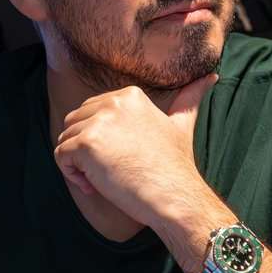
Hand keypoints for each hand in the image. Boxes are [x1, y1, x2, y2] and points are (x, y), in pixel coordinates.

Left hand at [54, 73, 217, 226]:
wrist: (175, 196)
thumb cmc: (176, 167)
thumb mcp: (182, 124)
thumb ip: (190, 99)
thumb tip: (211, 76)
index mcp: (129, 95)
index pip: (91, 112)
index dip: (100, 140)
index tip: (120, 160)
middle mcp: (113, 102)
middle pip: (75, 123)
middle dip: (85, 151)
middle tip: (110, 173)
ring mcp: (98, 122)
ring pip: (65, 140)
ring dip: (78, 165)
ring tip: (104, 180)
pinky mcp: (86, 144)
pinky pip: (60, 156)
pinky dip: (71, 176)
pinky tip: (95, 186)